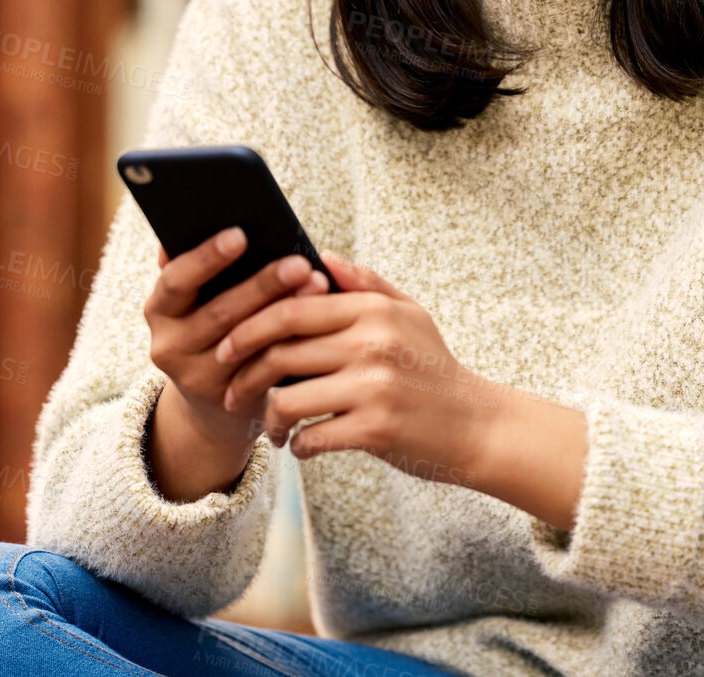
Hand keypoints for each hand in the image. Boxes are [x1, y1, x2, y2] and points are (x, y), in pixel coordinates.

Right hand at [144, 227, 331, 452]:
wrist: (214, 396)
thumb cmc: (216, 322)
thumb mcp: (198, 296)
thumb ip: (201, 266)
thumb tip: (202, 219)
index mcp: (160, 309)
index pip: (176, 280)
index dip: (206, 258)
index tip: (240, 234)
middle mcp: (169, 345)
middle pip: (219, 313)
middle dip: (263, 285)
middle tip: (299, 262)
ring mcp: (196, 377)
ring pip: (245, 342)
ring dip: (285, 312)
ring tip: (318, 285)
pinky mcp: (227, 399)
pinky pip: (263, 368)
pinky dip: (292, 342)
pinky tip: (320, 323)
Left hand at [215, 249, 498, 487]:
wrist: (477, 425)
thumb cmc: (435, 367)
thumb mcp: (410, 314)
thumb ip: (365, 283)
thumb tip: (323, 256)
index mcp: (373, 311)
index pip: (290, 308)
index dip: (248, 327)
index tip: (226, 346)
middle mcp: (372, 344)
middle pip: (280, 354)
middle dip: (244, 377)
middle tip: (233, 395)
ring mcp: (373, 387)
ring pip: (287, 401)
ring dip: (270, 419)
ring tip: (271, 429)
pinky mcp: (375, 429)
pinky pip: (311, 438)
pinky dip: (297, 446)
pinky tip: (301, 446)